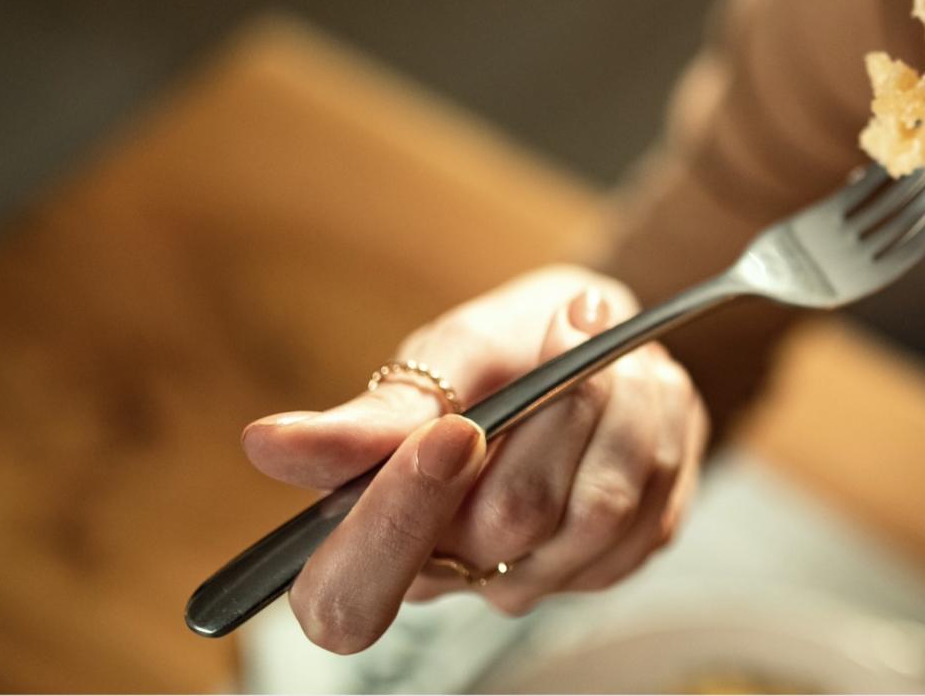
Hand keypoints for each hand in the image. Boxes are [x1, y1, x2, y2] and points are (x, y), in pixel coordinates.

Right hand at [240, 265, 707, 652]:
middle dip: (554, 412)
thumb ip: (376, 415)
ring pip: (597, 510)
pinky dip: (655, 428)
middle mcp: (454, 572)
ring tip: (610, 350)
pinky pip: (651, 505)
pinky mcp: (613, 562)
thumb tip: (269, 445)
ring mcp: (538, 576)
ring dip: (618, 407)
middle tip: (568, 327)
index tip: (451, 431)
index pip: (349, 597)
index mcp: (374, 532)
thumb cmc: (505, 349)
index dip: (394, 524)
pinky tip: (636, 392)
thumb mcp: (441, 357)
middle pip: (507, 525)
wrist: (602, 338)